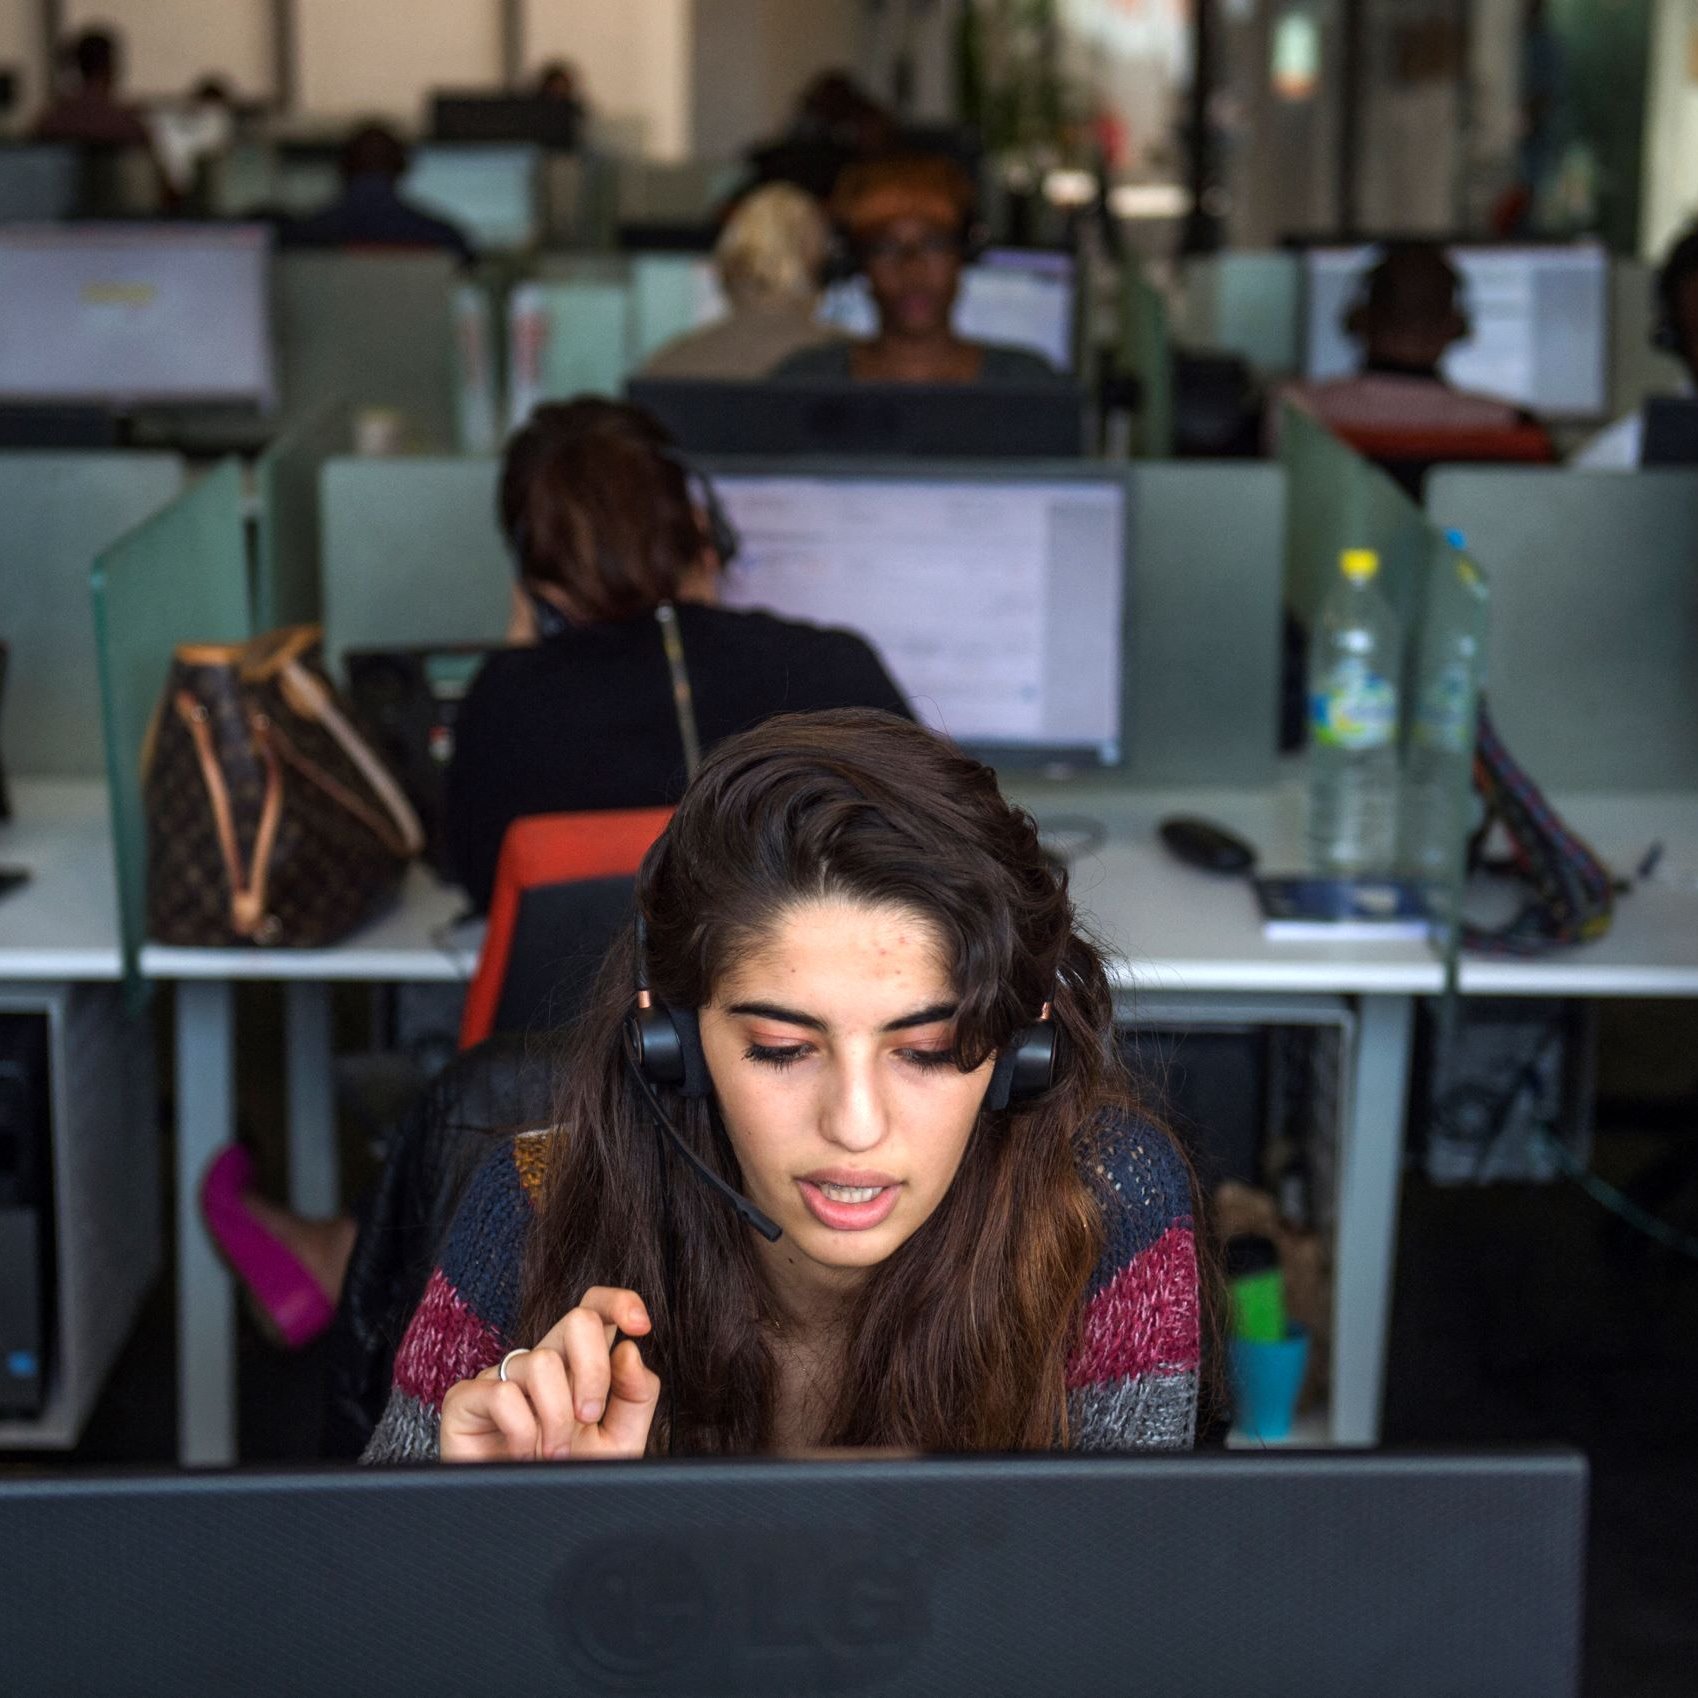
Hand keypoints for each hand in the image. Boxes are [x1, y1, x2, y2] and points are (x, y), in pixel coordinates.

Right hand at [439, 1288, 660, 1462]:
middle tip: (589, 1418)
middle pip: (578, 1320)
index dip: (618, 1302)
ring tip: (554, 1453)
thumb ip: (636, 1396)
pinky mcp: (466, 1400)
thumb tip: (629, 1350)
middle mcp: (541, 1363)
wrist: (526, 1528)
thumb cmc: (570, 1479)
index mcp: (577, 1364)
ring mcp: (502, 1377)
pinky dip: (522, 1432)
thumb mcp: (620, 1441)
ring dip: (557, 1418)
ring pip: (543, 1363)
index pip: (595, 1308)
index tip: (641, 1327)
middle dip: (595, 1371)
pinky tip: (520, 1453)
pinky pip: (503, 1395)